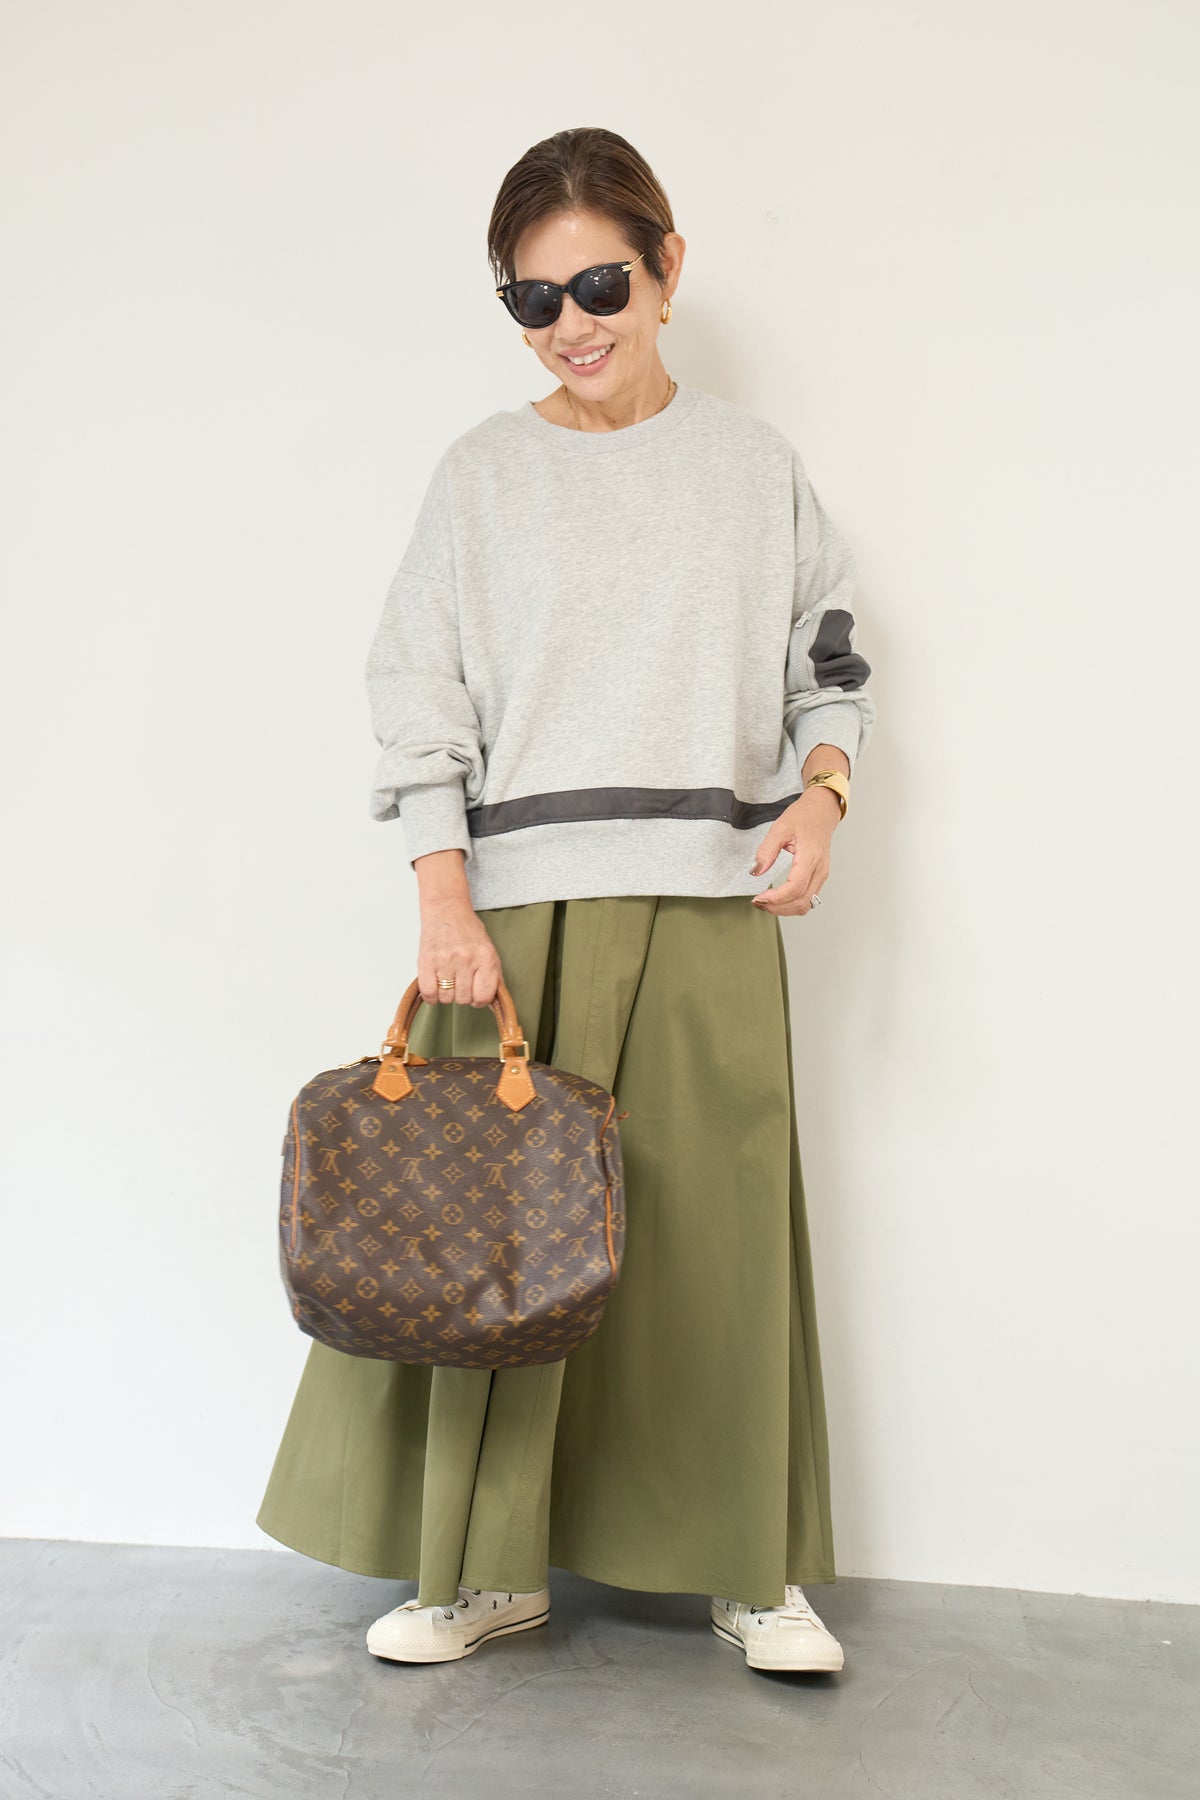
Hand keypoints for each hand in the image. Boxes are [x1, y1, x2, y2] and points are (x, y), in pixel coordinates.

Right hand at [416, 895, 502, 1006]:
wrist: (446, 910)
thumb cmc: (468, 930)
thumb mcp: (489, 951)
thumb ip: (494, 978)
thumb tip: (495, 1005)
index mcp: (485, 958)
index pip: (484, 996)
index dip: (479, 1000)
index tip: (476, 995)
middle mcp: (466, 959)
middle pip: (464, 999)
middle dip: (462, 995)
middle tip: (460, 982)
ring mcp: (445, 961)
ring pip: (446, 998)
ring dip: (446, 994)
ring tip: (447, 980)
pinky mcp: (426, 961)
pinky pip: (429, 993)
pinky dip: (432, 996)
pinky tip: (435, 987)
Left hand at [748, 787, 840, 915]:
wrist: (821, 811)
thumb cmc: (804, 817)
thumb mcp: (780, 828)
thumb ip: (766, 850)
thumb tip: (755, 871)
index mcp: (810, 857)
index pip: (795, 888)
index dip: (776, 898)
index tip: (759, 898)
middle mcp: (819, 870)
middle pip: (801, 902)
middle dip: (777, 907)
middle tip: (758, 902)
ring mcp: (822, 875)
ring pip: (806, 905)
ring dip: (785, 909)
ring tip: (766, 902)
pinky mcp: (819, 878)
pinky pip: (808, 899)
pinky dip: (792, 904)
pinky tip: (778, 900)